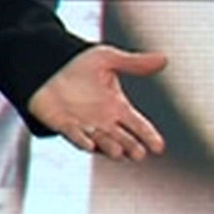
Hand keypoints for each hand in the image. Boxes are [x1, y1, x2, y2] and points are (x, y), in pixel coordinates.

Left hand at [27, 45, 168, 160]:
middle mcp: (104, 122)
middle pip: (122, 139)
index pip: (138, 124)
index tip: (159, 147)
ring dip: (109, 147)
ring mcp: (85, 127)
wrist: (48, 68)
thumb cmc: (80, 65)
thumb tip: (164, 59)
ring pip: (101, 141)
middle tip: (139, 154)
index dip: (148, 135)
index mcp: (117, 107)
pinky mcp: (65, 126)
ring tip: (119, 152)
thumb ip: (134, 63)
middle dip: (131, 147)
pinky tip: (90, 144)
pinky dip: (82, 140)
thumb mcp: (108, 59)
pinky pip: (75, 135)